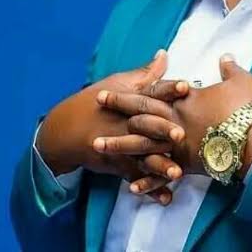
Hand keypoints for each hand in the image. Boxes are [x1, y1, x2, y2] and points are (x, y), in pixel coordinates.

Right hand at [36, 50, 187, 204]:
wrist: (65, 129)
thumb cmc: (98, 101)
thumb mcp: (120, 83)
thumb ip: (147, 73)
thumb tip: (165, 54)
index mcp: (131, 100)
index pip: (152, 92)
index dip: (169, 89)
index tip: (186, 86)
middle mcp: (127, 122)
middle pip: (147, 125)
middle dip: (162, 129)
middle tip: (180, 134)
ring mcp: (121, 144)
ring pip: (143, 155)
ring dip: (159, 165)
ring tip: (177, 173)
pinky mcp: (117, 163)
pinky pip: (135, 177)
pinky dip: (149, 189)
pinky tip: (166, 197)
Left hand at [97, 54, 251, 193]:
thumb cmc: (246, 108)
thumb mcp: (241, 80)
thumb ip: (229, 67)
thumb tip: (225, 56)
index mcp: (185, 100)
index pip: (154, 91)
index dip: (133, 89)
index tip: (113, 87)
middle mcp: (175, 121)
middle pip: (141, 114)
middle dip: (118, 108)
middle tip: (98, 104)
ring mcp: (178, 145)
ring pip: (142, 145)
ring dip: (119, 145)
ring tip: (97, 146)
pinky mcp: (186, 165)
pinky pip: (161, 174)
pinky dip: (147, 180)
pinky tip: (131, 186)